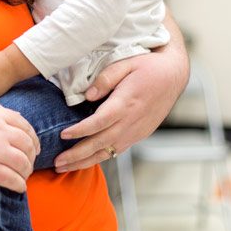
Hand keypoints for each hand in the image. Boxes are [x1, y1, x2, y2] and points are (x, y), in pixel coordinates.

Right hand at [0, 97, 40, 192]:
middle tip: (29, 162)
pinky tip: (17, 187)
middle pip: (27, 142)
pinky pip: (13, 179)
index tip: (30, 144)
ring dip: (26, 171)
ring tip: (22, 176)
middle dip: (31, 154)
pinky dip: (19, 185)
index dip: (30, 135)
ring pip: (23, 161)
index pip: (22, 122)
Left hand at [54, 31, 188, 171]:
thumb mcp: (126, 63)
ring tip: (64, 168)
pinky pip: (116, 150)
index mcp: (126, 103)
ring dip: (85, 161)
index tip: (62, 135)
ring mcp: (136, 131)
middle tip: (56, 163)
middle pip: (100, 143)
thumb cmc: (147, 66)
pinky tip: (85, 160)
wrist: (173, 76)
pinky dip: (100, 157)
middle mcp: (131, 122)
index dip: (80, 131)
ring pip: (108, 152)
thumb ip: (105, 78)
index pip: (99, 122)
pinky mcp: (139, 135)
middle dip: (77, 155)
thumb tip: (88, 96)